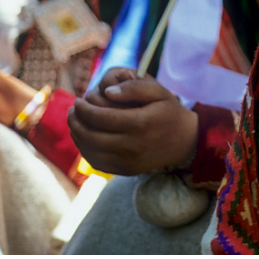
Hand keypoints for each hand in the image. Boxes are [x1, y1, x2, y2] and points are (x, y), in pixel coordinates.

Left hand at [68, 72, 198, 175]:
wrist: (185, 141)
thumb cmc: (170, 112)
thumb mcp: (159, 91)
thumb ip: (134, 87)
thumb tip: (108, 91)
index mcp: (140, 123)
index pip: (100, 118)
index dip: (84, 109)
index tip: (79, 101)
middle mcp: (133, 145)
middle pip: (91, 136)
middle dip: (76, 122)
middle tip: (73, 111)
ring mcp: (129, 161)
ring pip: (91, 151)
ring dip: (77, 136)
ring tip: (76, 123)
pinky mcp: (127, 170)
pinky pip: (98, 163)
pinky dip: (86, 151)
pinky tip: (85, 139)